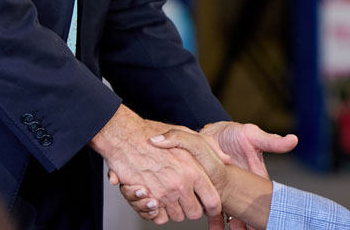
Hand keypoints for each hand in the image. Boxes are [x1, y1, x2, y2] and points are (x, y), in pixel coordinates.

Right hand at [92, 105, 224, 223]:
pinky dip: (157, 212)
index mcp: (193, 170)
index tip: (208, 205)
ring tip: (167, 193)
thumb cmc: (151, 133)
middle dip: (190, 208)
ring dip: (172, 209)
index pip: (213, 201)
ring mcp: (163, 193)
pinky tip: (155, 198)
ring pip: (176, 216)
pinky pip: (158, 218)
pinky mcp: (147, 199)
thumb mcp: (185, 132)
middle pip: (194, 213)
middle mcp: (180, 184)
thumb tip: (225, 158)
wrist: (123, 136)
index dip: (212, 206)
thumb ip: (208, 145)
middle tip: (184, 197)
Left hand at [199, 122, 296, 229]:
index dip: (268, 211)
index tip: (270, 221)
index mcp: (256, 177)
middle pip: (250, 212)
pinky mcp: (212, 191)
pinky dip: (214, 220)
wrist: (209, 132)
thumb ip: (271, 141)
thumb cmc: (232, 133)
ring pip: (233, 215)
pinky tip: (214, 228)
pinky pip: (213, 210)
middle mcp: (242, 188)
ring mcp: (227, 191)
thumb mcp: (252, 135)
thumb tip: (293, 140)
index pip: (266, 198)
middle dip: (251, 224)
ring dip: (234, 226)